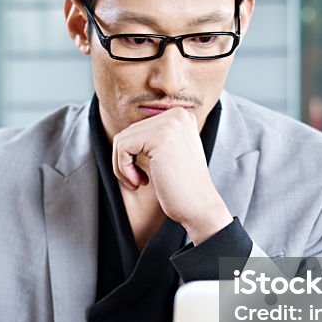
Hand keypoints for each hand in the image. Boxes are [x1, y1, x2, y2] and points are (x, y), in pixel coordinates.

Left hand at [112, 107, 232, 243]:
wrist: (199, 207)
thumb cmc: (182, 187)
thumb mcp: (168, 154)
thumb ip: (152, 139)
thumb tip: (123, 136)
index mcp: (181, 116)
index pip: (139, 128)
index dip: (133, 154)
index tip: (143, 174)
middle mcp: (177, 114)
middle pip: (129, 132)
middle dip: (126, 160)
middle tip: (139, 181)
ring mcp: (170, 123)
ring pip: (122, 139)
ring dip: (123, 166)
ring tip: (138, 182)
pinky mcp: (160, 136)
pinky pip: (122, 148)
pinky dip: (123, 169)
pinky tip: (140, 182)